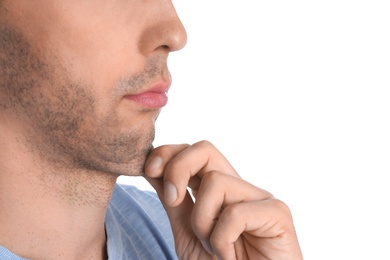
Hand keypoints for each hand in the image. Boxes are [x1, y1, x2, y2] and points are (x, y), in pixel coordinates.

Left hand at [144, 141, 302, 259]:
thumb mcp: (186, 232)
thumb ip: (173, 200)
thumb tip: (152, 166)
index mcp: (217, 191)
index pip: (192, 151)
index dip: (168, 152)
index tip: (149, 171)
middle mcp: (238, 188)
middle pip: (205, 149)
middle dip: (177, 169)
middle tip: (172, 200)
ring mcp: (259, 198)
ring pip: (216, 181)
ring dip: (202, 222)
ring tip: (213, 248)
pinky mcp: (277, 214)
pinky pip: (235, 213)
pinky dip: (222, 241)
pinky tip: (229, 257)